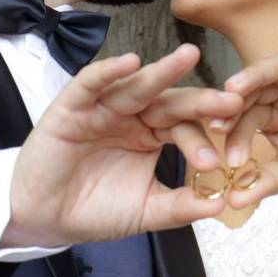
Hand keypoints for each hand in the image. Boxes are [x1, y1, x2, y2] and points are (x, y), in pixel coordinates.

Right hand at [7, 44, 242, 246]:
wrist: (47, 219)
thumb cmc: (95, 209)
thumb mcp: (146, 210)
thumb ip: (180, 206)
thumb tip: (221, 203)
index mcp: (152, 136)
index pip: (185, 128)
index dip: (202, 139)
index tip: (218, 161)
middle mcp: (132, 116)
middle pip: (171, 102)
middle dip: (200, 100)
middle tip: (230, 100)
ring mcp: (103, 108)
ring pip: (138, 86)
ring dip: (163, 71)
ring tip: (189, 56)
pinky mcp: (72, 107)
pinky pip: (91, 84)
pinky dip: (109, 72)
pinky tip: (129, 63)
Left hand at [215, 34, 277, 205]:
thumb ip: (268, 182)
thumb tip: (230, 200)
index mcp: (275, 117)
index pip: (246, 115)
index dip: (231, 126)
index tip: (218, 143)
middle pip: (257, 86)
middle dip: (236, 97)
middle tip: (218, 110)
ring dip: (258, 73)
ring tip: (237, 86)